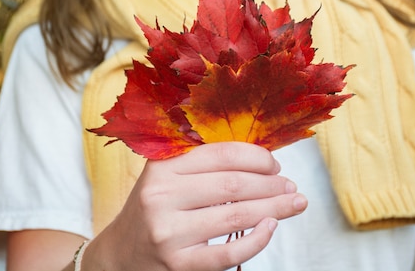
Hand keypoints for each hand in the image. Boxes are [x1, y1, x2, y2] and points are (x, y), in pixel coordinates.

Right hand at [83, 142, 307, 270]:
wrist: (120, 252)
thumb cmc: (155, 207)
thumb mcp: (168, 175)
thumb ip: (203, 162)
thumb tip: (262, 158)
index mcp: (163, 166)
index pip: (222, 154)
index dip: (257, 157)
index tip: (275, 164)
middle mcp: (162, 196)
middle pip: (233, 184)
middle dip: (272, 184)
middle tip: (290, 186)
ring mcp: (169, 232)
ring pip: (236, 215)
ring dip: (274, 208)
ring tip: (293, 203)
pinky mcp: (178, 263)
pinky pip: (228, 253)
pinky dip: (257, 240)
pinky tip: (271, 228)